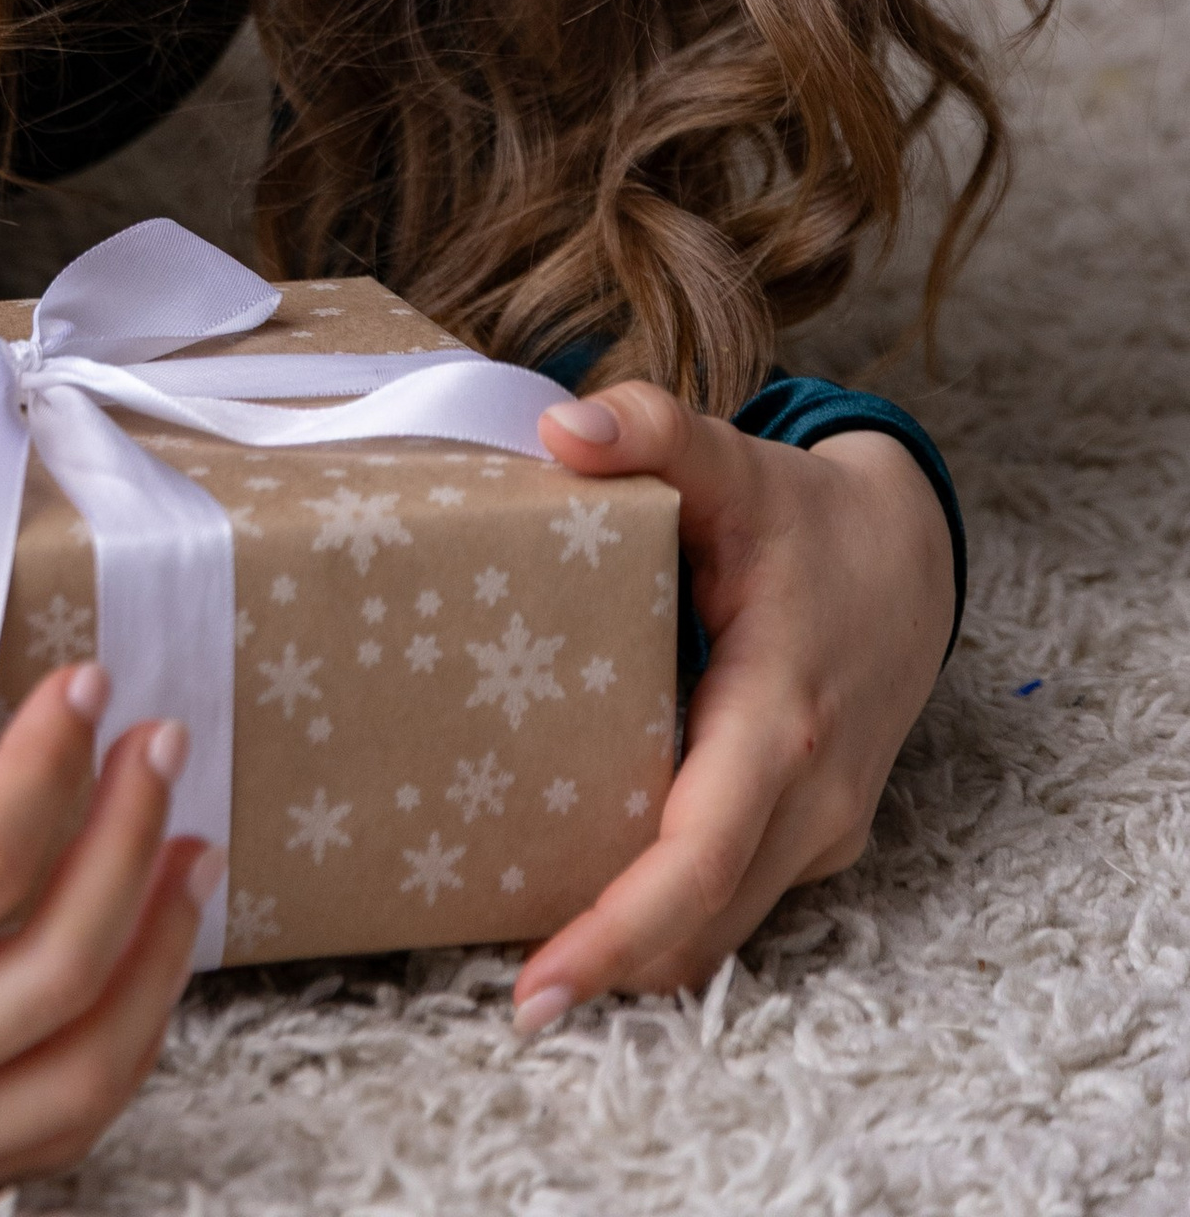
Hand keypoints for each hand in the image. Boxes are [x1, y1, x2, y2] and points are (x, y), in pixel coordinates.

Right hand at [0, 590, 217, 1199]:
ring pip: (82, 1077)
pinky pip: (49, 1132)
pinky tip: (136, 956)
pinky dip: (116, 1042)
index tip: (84, 684)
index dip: (47, 764)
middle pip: (55, 972)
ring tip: (187, 846)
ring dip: (154, 956)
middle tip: (160, 738)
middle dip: (127, 839)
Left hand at [512, 389, 956, 1032]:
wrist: (912, 557)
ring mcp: (825, 828)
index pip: (696, 859)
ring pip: (723, 929)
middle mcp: (812, 798)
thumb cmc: (804, 517)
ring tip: (539, 961)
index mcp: (780, 719)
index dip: (617, 931)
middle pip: (703, 923)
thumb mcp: (732, 460)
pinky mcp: (822, 838)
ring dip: (642, 953)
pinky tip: (601, 898)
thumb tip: (559, 429)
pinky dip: (677, 918)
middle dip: (611, 968)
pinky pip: (741, 901)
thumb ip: (651, 432)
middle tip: (514, 997)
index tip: (543, 984)